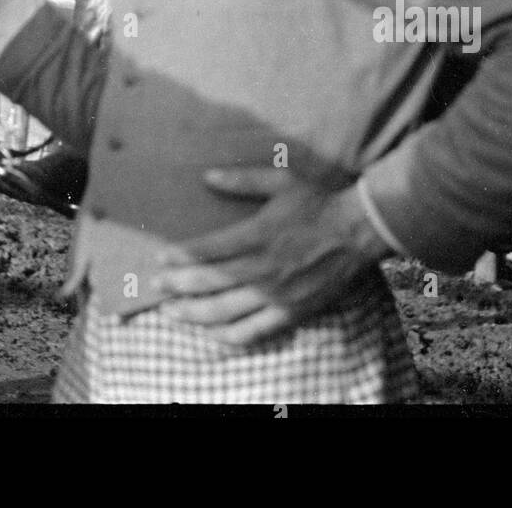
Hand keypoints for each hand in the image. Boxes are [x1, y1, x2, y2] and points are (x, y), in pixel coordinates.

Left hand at [152, 167, 392, 345]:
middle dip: (178, 285)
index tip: (159, 259)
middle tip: (156, 286)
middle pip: (210, 282)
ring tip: (171, 311)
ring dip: (194, 313)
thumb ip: (242, 179)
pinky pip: (254, 331)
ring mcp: (277, 294)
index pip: (209, 250)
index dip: (180, 257)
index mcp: (258, 234)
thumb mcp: (280, 179)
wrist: (356, 231)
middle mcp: (264, 268)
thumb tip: (207, 176)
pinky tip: (211, 334)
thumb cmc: (316, 202)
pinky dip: (229, 336)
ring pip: (226, 311)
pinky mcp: (291, 311)